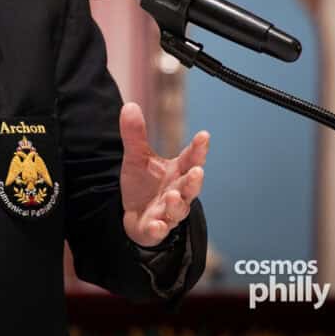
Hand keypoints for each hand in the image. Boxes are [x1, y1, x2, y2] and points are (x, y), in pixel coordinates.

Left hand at [119, 102, 208, 246]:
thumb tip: (130, 105)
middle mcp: (177, 192)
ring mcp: (167, 212)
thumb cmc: (144, 183)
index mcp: (176, 172)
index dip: (198, 149)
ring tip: (172, 195)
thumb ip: (136, 135)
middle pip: (189, 187)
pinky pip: (158, 230)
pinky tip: (156, 224)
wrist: (134, 214)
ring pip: (177, 210)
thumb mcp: (137, 157)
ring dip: (177, 204)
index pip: (190, 159)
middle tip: (197, 171)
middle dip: (194, 181)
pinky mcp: (154, 228)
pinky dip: (158, 228)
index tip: (204, 135)